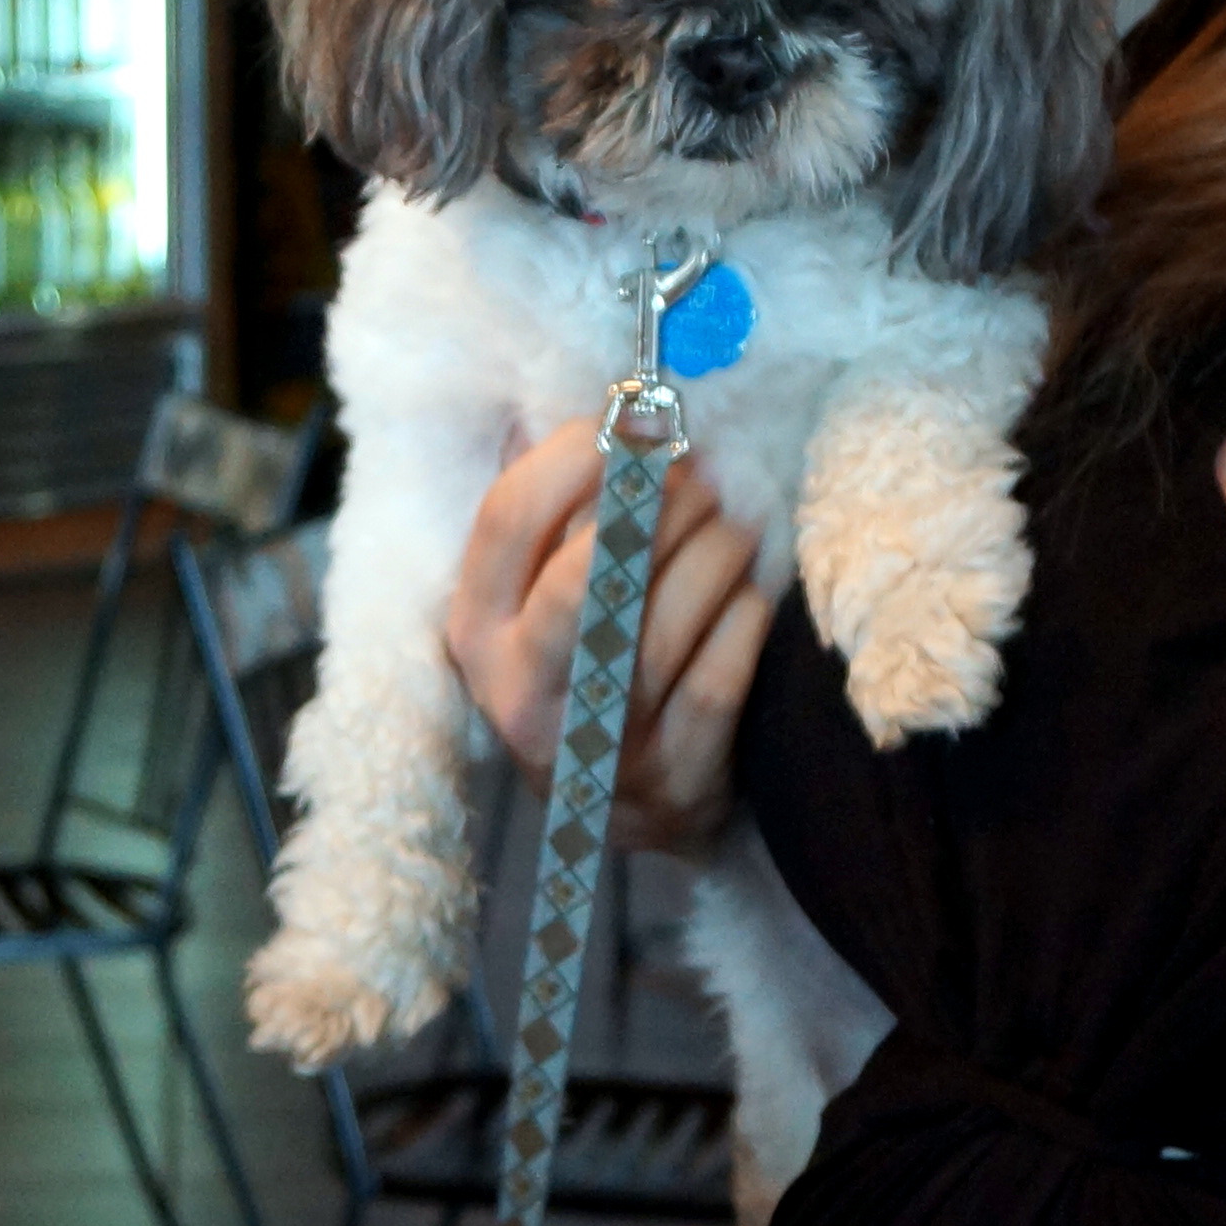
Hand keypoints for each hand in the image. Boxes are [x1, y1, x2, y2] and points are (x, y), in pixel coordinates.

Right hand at [440, 419, 767, 850]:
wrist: (628, 813)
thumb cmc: (582, 672)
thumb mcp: (531, 607)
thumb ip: (545, 519)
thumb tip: (583, 413)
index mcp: (475, 631)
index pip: (508, 520)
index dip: (574, 458)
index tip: (631, 431)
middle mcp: (520, 689)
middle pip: (587, 575)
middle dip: (658, 510)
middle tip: (702, 480)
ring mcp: (593, 740)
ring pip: (661, 623)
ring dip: (713, 555)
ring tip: (737, 526)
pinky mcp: (666, 773)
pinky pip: (716, 678)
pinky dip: (741, 622)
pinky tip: (751, 594)